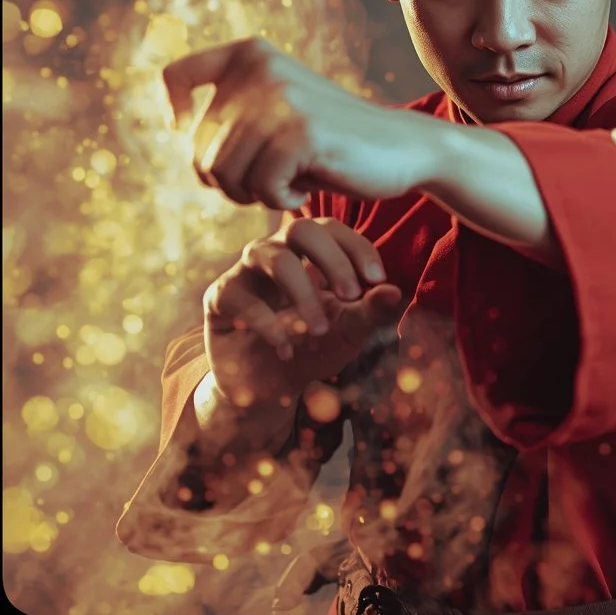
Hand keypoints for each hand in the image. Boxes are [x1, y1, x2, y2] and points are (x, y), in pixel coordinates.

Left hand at [162, 37, 446, 209]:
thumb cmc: (331, 144)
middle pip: (198, 149)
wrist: (402, 149)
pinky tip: (304, 191)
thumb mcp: (275, 115)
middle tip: (269, 182)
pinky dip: (279, 200)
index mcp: (251, 55)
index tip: (194, 134)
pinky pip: (260, 186)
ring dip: (252, 194)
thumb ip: (233, 115)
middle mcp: (262, 68)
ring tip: (286, 185)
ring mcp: (282, 98)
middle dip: (228, 181)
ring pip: (223, 171)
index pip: (175, 75)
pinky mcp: (302, 132)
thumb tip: (176, 130)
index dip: (174, 111)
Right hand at [203, 216, 404, 415]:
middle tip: (351, 296)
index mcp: (307, 253)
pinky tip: (286, 349)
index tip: (378, 279)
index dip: (357, 247)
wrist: (269, 386)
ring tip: (319, 330)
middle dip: (332, 260)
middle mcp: (275, 252)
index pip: (332, 230)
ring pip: (275, 259)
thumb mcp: (348, 331)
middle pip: (301, 228)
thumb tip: (395, 291)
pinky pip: (243, 299)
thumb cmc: (313, 347)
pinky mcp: (220, 298)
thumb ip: (370, 311)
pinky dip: (271, 327)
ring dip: (305, 294)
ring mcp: (244, 272)